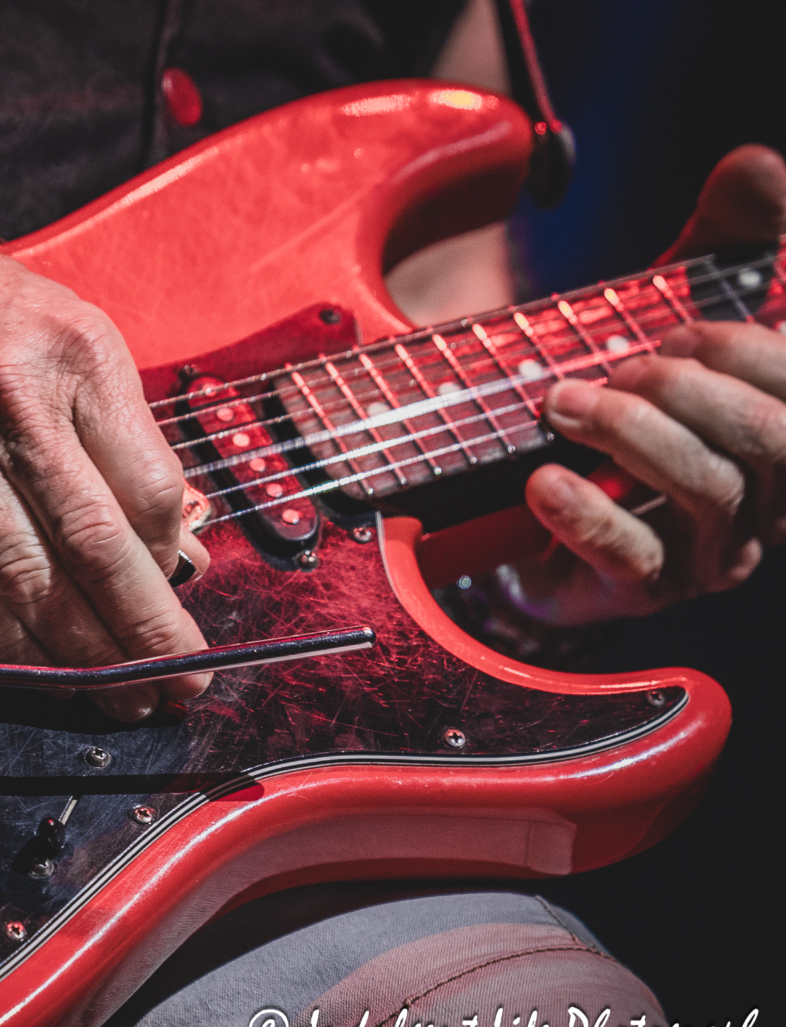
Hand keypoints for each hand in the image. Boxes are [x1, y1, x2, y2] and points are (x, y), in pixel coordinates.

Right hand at [0, 217, 209, 718]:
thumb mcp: (64, 331)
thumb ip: (117, 431)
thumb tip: (172, 538)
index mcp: (75, 357)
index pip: (149, 487)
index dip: (172, 557)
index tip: (183, 589)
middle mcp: (13, 404)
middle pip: (98, 546)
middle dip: (149, 632)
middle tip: (182, 684)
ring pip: (30, 580)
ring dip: (85, 655)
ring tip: (124, 696)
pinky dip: (9, 641)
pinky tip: (45, 672)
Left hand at [513, 145, 785, 622]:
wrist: (541, 509)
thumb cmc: (631, 403)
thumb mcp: (675, 303)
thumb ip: (724, 235)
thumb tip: (755, 161)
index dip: (767, 341)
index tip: (705, 311)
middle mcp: (777, 487)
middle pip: (781, 434)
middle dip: (699, 381)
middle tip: (627, 359)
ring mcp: (718, 545)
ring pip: (714, 487)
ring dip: (634, 431)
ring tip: (561, 401)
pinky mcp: (649, 588)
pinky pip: (634, 555)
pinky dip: (586, 510)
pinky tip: (544, 477)